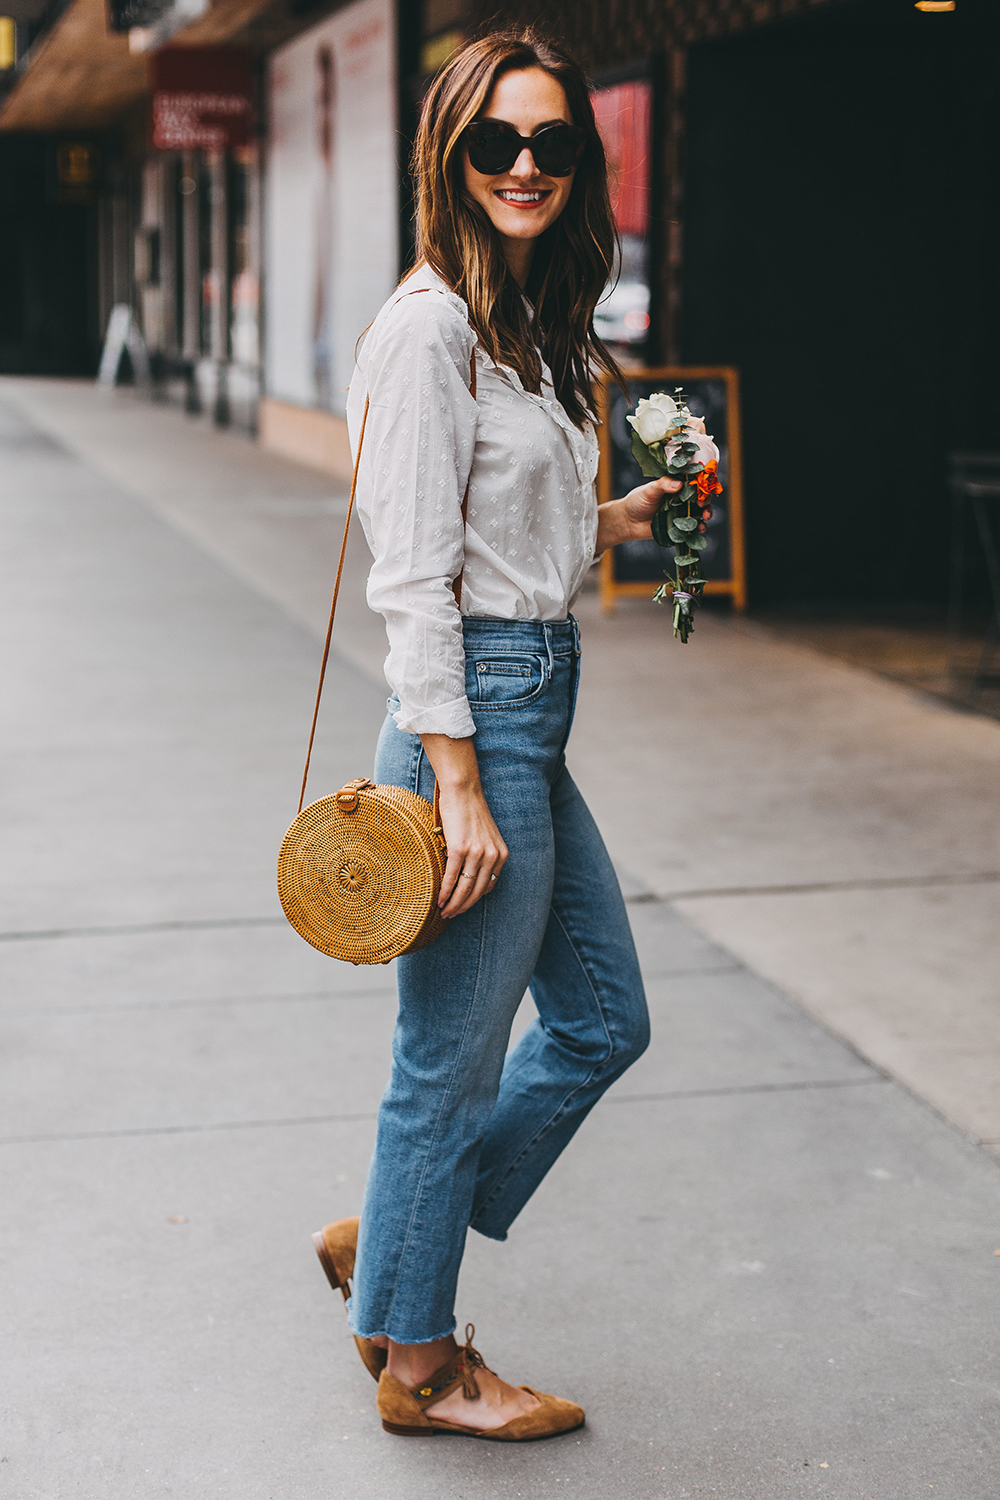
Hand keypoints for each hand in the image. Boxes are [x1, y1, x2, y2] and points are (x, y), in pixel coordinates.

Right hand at [419, 734, 507, 917]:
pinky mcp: (460, 849)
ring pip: (464, 888)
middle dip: (463, 907)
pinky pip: (452, 877)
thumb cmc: (470, 812)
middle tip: (450, 916)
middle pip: (476, 892)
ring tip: (444, 912)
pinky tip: (439, 900)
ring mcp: (476, 853)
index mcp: (501, 855)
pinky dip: (445, 892)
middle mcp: (492, 856)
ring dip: (453, 904)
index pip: (488, 887)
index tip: (462, 906)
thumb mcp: (484, 838)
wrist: (463, 791)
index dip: (474, 900)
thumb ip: (482, 857)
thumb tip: (467, 879)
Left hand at [595, 415, 710, 550]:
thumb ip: (663, 485)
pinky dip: (699, 528)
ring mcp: (681, 513)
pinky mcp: (679, 527)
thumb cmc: (637, 501)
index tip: (706, 485)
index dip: (702, 483)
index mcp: (676, 485)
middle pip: (700, 497)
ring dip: (706, 514)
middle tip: (703, 503)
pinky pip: (692, 527)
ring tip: (706, 516)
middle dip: (706, 500)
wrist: (627, 521)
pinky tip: (700, 528)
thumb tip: (679, 483)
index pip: (694, 481)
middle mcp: (681, 498)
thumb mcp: (649, 490)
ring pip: (700, 512)